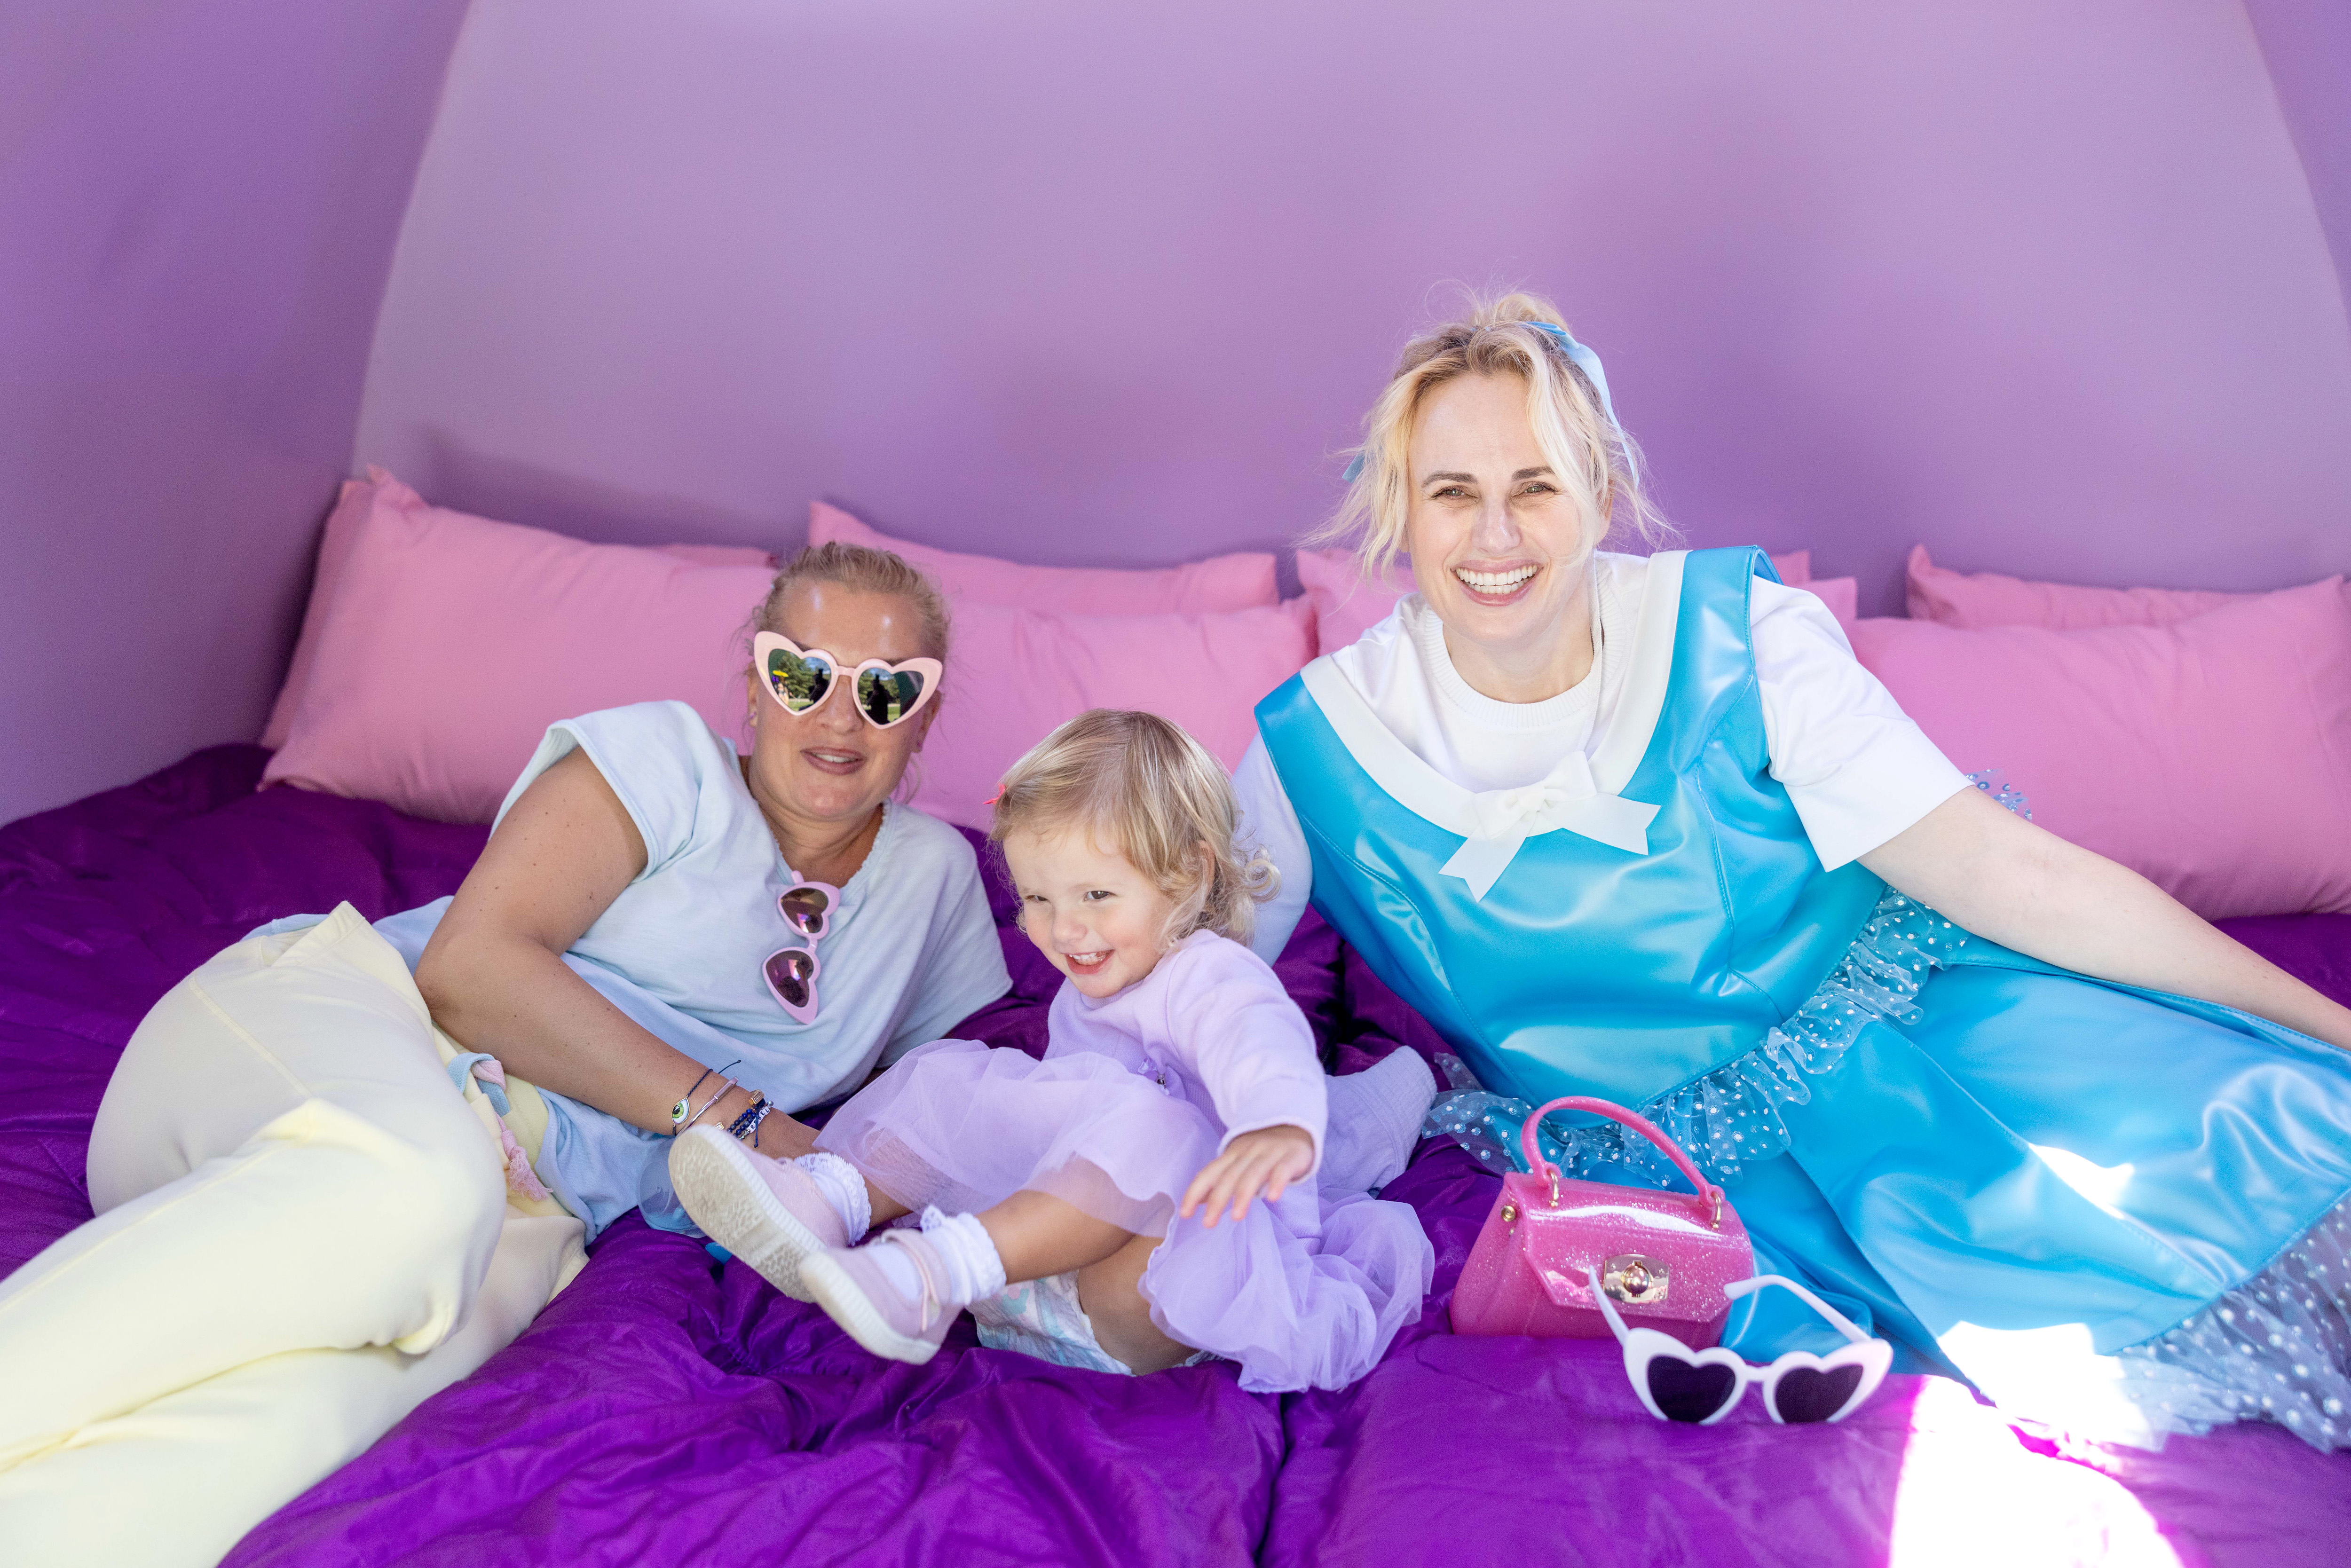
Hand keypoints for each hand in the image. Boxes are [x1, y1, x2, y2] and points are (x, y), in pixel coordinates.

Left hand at [1180, 1126, 1314, 1227]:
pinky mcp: (1291, 1157)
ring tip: (1236, 1217)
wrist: (1295, 1126)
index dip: (1195, 1192)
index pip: (1209, 1173)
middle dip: (1217, 1200)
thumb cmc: (1262, 1152)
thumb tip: (1197, 1202)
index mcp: (1232, 1154)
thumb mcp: (1238, 1163)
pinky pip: (1282, 1170)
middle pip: (1229, 1176)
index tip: (1184, 1214)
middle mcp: (1248, 1152)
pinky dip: (1276, 1183)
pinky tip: (1272, 1198)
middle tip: (1208, 1223)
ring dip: (1243, 1195)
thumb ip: (1220, 1181)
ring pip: (1253, 1174)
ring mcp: (1270, 1153)